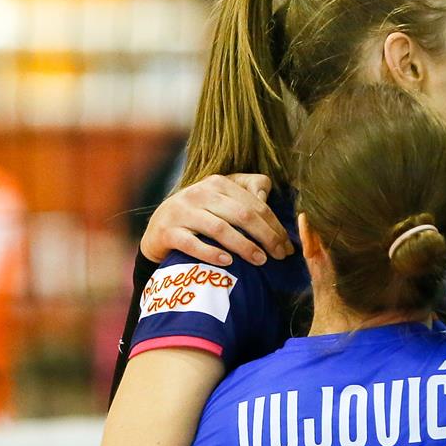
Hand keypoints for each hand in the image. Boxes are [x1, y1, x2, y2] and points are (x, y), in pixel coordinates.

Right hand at [141, 173, 292, 265]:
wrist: (158, 228)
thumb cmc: (200, 213)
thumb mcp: (222, 197)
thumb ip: (248, 191)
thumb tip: (266, 197)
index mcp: (218, 183)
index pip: (255, 204)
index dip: (275, 225)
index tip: (287, 246)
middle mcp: (199, 194)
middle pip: (242, 215)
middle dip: (266, 236)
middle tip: (279, 256)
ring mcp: (182, 212)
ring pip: (219, 228)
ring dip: (244, 246)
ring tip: (261, 260)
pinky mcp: (168, 232)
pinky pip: (192, 243)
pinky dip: (211, 253)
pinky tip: (227, 262)